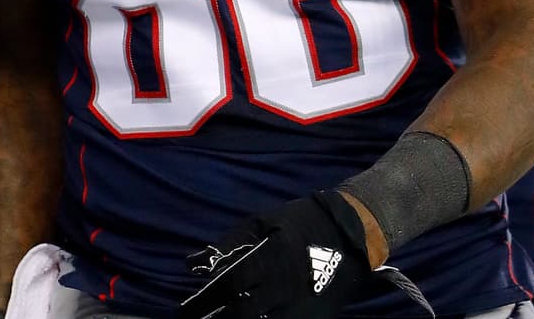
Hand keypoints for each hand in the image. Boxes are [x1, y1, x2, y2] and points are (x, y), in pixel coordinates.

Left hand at [180, 191, 370, 318]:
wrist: (350, 235)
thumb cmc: (298, 223)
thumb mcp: (261, 223)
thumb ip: (227, 245)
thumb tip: (191, 264)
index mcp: (271, 258)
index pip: (230, 284)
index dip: (205, 300)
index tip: (184, 310)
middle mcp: (285, 285)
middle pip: (243, 313)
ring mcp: (302, 306)